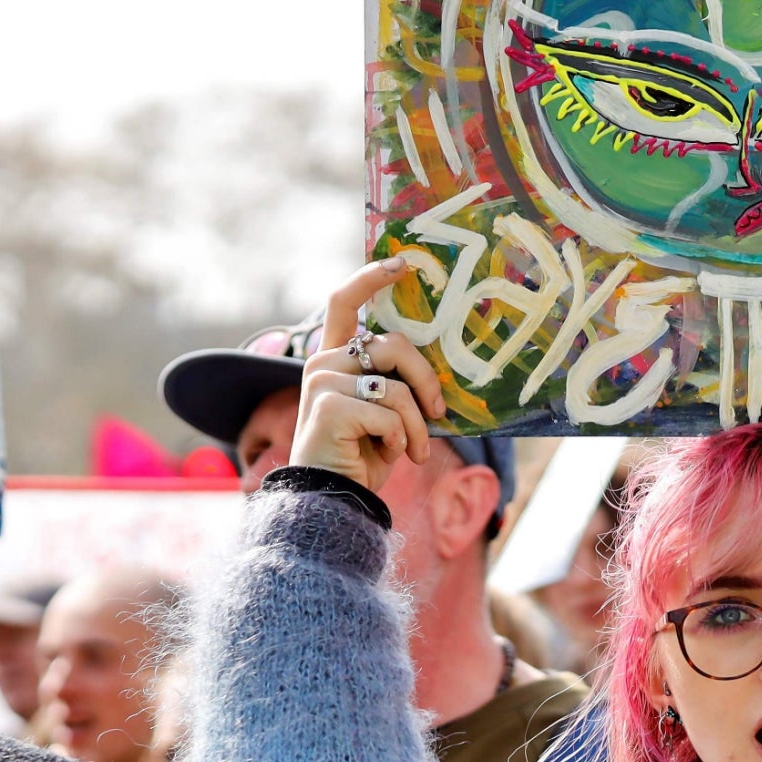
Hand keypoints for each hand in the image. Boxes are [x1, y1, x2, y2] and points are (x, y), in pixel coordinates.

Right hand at [295, 257, 446, 490]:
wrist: (333, 499)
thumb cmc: (362, 456)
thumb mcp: (383, 410)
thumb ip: (394, 379)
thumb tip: (438, 363)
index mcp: (334, 358)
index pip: (344, 301)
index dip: (371, 278)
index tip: (403, 263)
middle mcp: (322, 363)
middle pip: (393, 346)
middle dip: (426, 380)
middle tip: (439, 413)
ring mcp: (322, 382)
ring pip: (397, 387)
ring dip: (416, 424)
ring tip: (412, 450)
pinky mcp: (328, 407)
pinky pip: (390, 414)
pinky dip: (401, 440)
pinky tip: (390, 456)